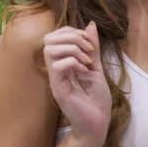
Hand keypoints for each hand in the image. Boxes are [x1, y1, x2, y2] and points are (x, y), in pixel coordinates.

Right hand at [43, 21, 110, 146]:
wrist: (99, 121)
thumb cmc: (96, 97)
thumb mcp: (97, 67)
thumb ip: (93, 48)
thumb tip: (90, 25)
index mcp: (64, 62)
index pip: (55, 36)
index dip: (71, 31)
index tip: (89, 42)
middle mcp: (56, 69)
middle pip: (48, 39)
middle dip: (71, 36)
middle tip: (88, 48)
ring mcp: (56, 79)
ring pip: (50, 50)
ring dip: (73, 49)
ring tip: (87, 60)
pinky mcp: (58, 89)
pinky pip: (57, 66)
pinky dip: (73, 62)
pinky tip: (84, 70)